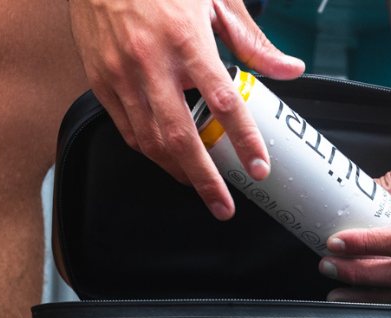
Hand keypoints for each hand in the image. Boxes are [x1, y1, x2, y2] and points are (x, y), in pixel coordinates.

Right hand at [69, 0, 303, 219]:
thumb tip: (289, 70)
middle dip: (205, 180)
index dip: (244, 140)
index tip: (258, 167)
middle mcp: (152, 61)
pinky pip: (128, 131)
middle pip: (181, 137)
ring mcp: (122, 75)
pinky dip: (151, 152)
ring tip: (198, 185)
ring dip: (178, 172)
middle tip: (223, 206)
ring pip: (152, 142)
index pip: (223, 102)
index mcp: (186, 39)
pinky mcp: (101, 82)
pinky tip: (168, 158)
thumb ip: (252, 41)